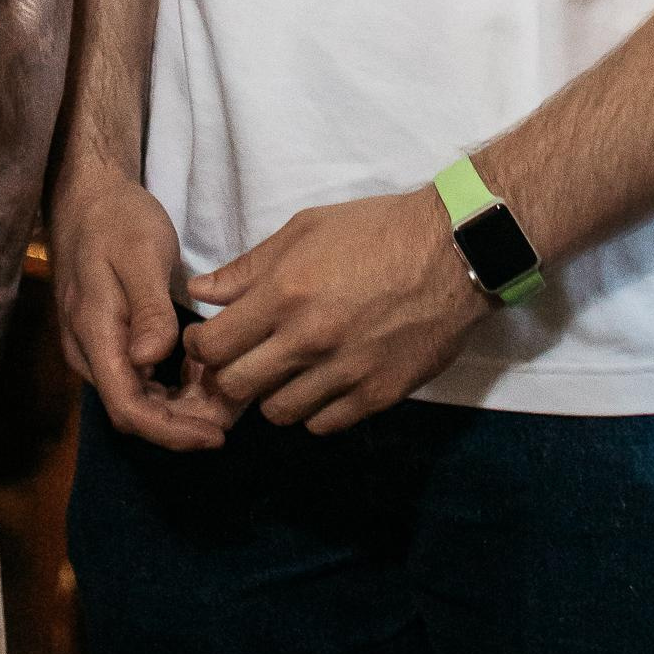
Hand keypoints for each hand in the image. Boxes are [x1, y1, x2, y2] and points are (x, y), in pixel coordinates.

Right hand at [51, 158, 226, 450]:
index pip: (128, 407)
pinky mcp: (109, 342)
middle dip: (185, 424)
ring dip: (182, 408)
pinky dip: (173, 387)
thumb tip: (151, 360)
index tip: (216, 436)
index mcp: (95, 335)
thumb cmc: (118, 221)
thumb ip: (148, 308)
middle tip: (236, 416)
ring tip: (228, 396)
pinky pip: (141, 380)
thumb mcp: (141, 254)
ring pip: (140, 400)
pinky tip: (204, 373)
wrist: (89, 198)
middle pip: (136, 412)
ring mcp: (98, 350)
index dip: (171, 432)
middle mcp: (90, 354)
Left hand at [183, 187, 481, 433]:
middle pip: (237, 389)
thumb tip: (201, 292)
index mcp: (285, 295)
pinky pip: (325, 425)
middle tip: (239, 362)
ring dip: (272, 396)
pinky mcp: (379, 395)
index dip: (201, 347)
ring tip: (284, 373)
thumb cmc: (375, 231)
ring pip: (279, 414)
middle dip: (227, 377)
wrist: (452, 252)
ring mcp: (345, 373)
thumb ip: (248, 266)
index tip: (208, 340)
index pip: (214, 347)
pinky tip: (320, 384)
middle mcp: (310, 340)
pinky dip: (314, 410)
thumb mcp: (305, 229)